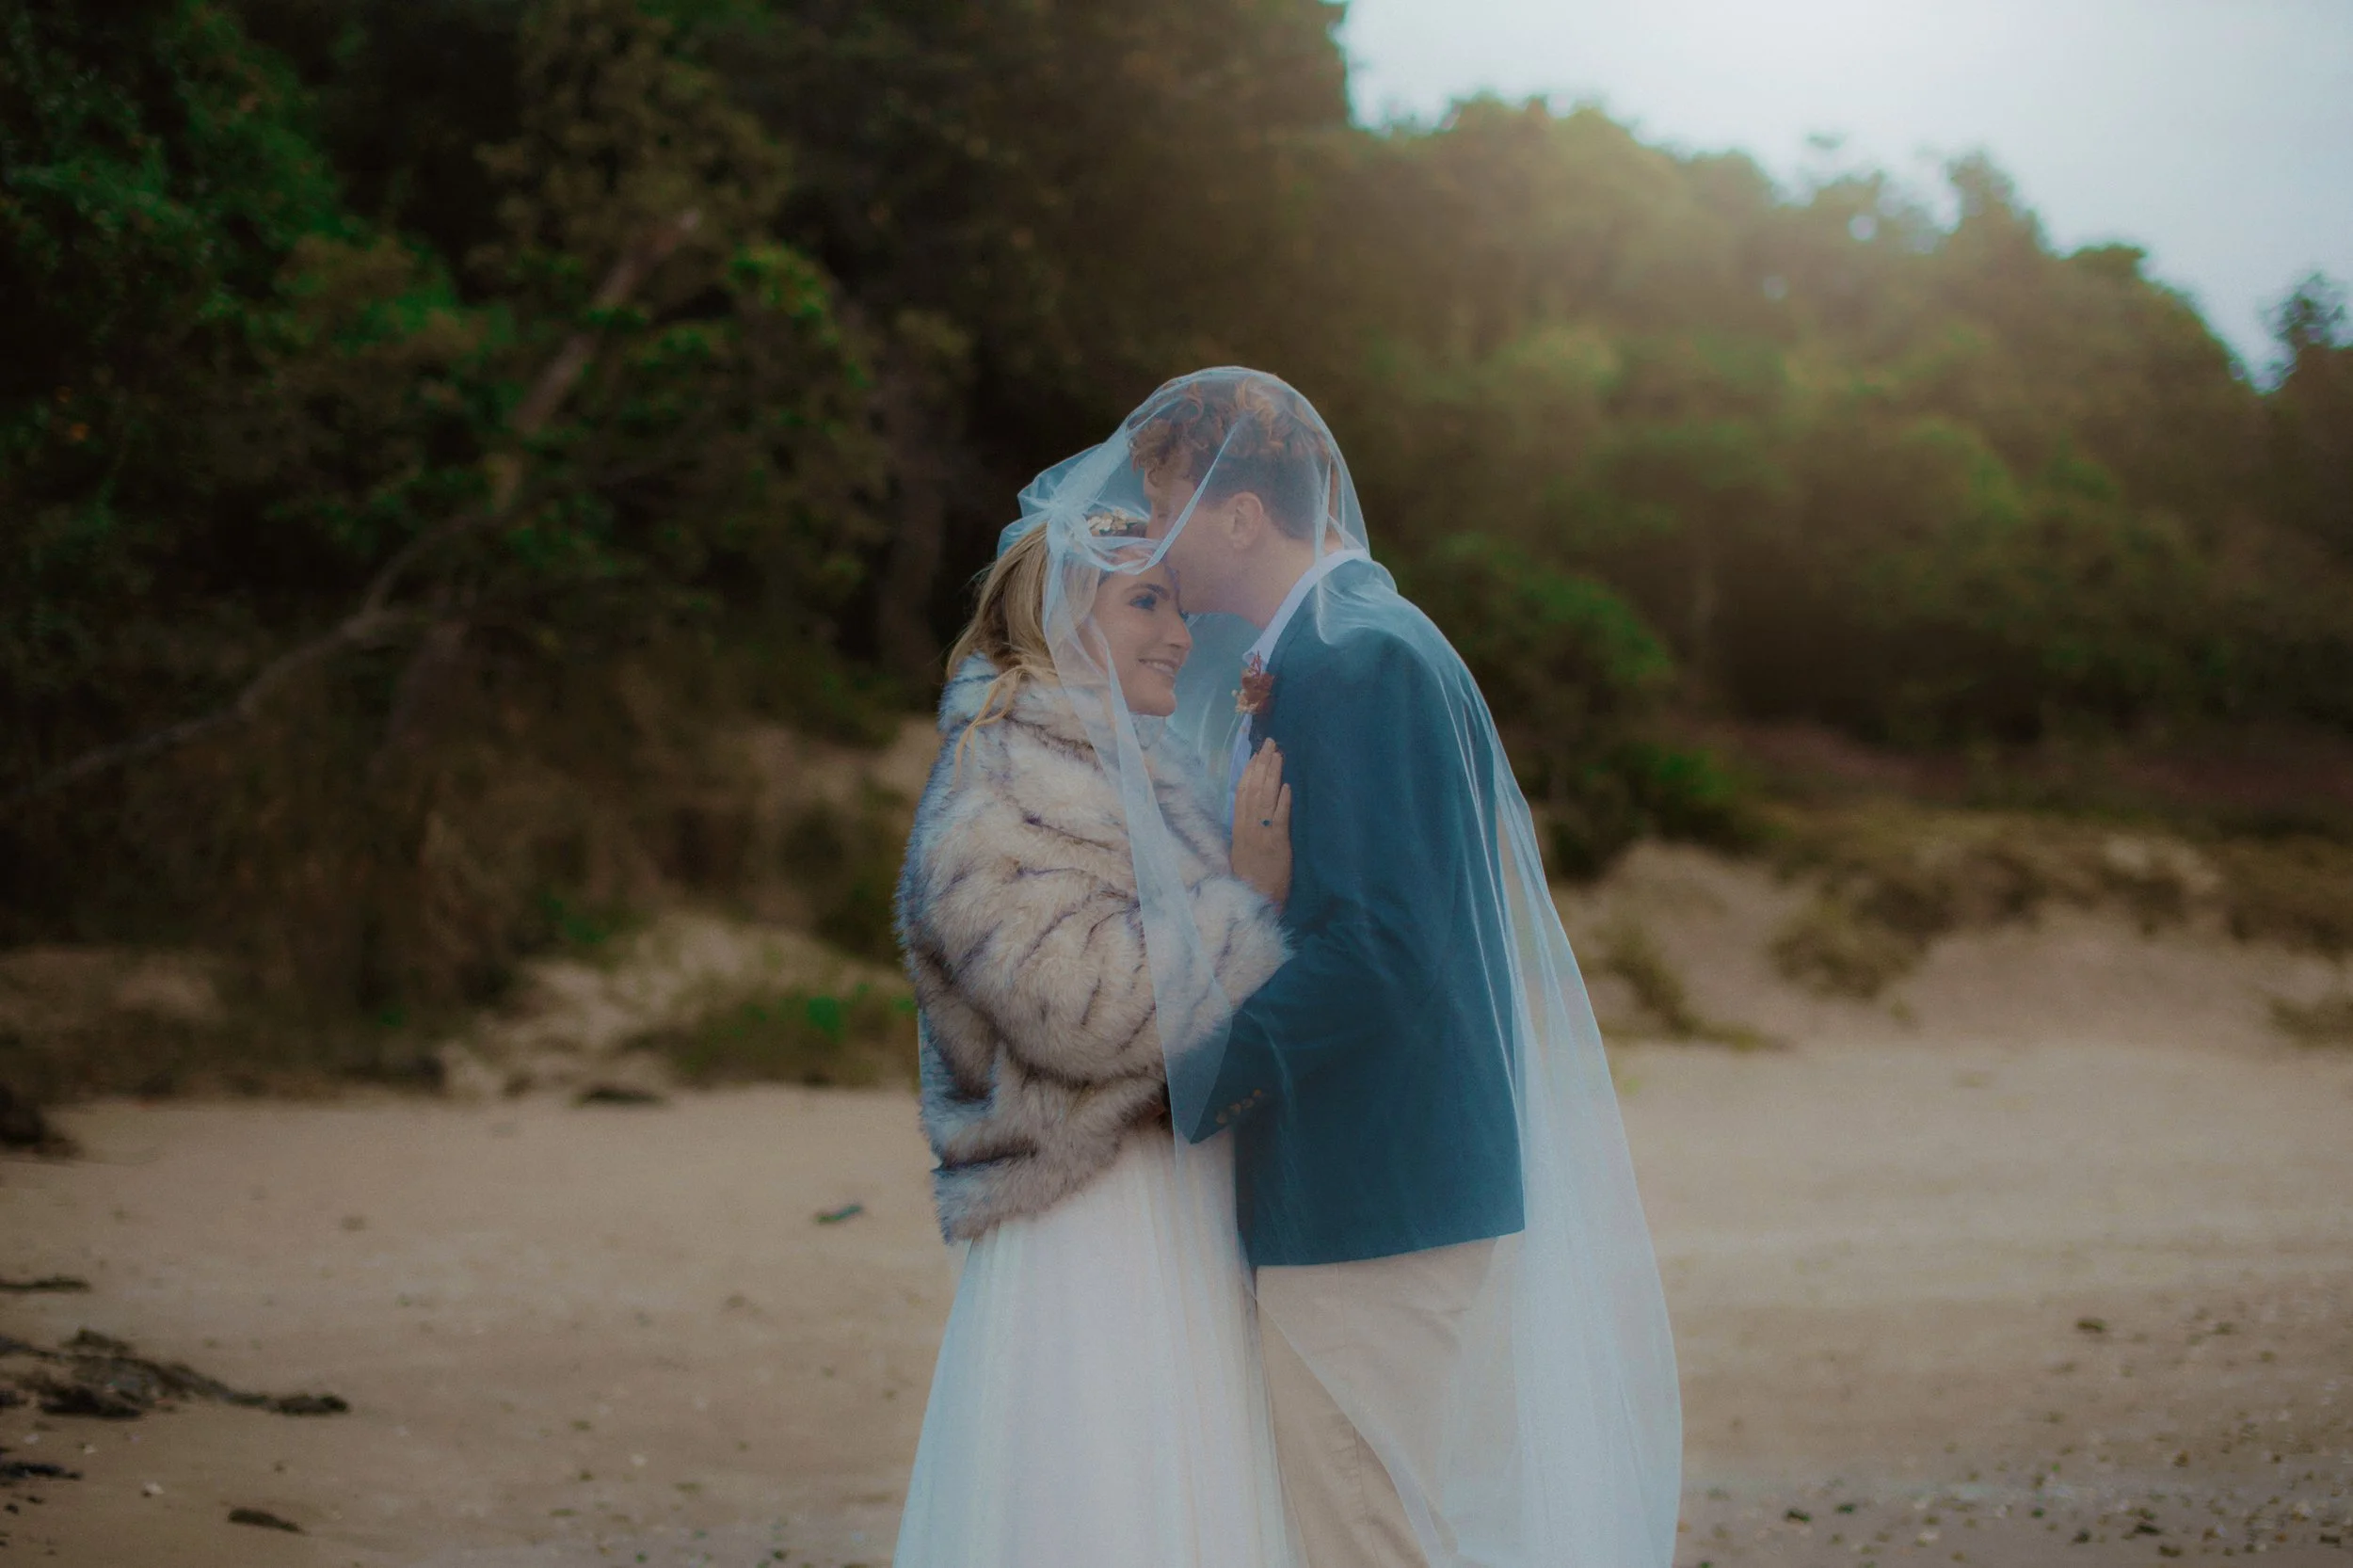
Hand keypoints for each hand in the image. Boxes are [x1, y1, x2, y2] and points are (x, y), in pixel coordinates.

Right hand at [1229, 738, 1292, 906]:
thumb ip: (1247, 829)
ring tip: (1279, 755)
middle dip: (1262, 764)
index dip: (1249, 772)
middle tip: (1270, 744)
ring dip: (1272, 775)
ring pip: (1265, 798)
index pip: (1242, 793)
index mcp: (1239, 828)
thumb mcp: (1243, 850)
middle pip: (1253, 789)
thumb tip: (1253, 809)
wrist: (1256, 900)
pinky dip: (1282, 800)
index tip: (1256, 755)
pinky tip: (1287, 785)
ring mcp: (1262, 834)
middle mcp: (1248, 827)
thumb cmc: (1252, 878)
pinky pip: (1279, 817)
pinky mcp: (1277, 843)